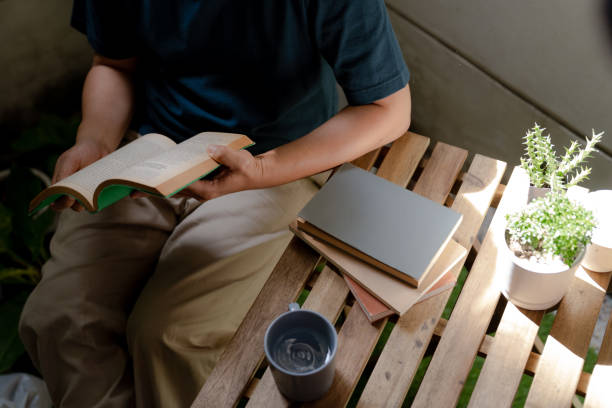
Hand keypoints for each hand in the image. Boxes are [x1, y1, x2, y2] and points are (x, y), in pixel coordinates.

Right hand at [51, 139, 112, 211]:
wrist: (98, 147)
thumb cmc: (79, 153)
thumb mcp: (68, 160)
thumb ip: (63, 175)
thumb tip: (65, 195)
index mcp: (59, 185)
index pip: (54, 201)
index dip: (58, 204)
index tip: (65, 199)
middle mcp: (70, 191)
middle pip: (67, 206)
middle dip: (70, 204)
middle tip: (77, 195)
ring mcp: (84, 193)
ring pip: (82, 206)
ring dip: (85, 201)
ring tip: (90, 189)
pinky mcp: (96, 193)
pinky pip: (96, 202)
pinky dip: (97, 199)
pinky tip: (99, 190)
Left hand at [132, 145, 265, 201]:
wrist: (255, 173)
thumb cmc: (248, 169)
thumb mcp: (240, 162)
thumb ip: (226, 155)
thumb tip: (209, 149)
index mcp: (209, 190)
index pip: (181, 188)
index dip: (163, 186)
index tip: (147, 186)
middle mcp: (202, 191)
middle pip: (173, 192)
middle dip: (153, 191)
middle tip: (130, 191)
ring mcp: (200, 187)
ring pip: (175, 188)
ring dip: (159, 186)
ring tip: (138, 182)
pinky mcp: (201, 181)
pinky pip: (181, 181)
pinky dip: (169, 178)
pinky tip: (157, 172)